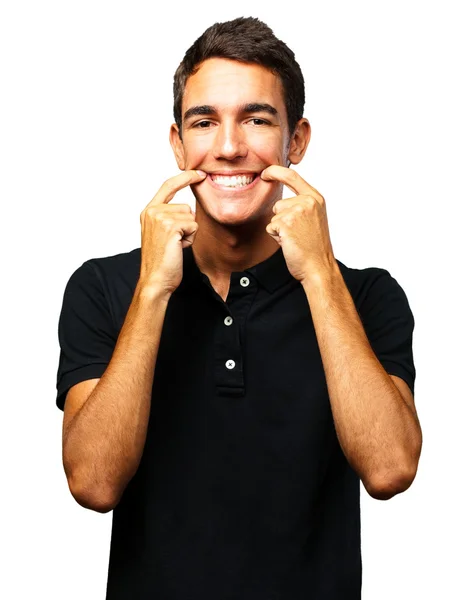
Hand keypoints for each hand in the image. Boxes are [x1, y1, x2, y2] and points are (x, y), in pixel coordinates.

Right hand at [138, 170, 206, 295]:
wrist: (155, 280)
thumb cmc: (161, 261)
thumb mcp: (162, 234)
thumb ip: (170, 217)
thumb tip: (188, 208)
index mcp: (148, 211)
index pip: (168, 186)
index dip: (184, 178)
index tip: (198, 172)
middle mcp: (152, 211)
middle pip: (186, 207)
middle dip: (187, 225)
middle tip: (174, 243)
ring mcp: (160, 217)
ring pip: (190, 217)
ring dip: (189, 233)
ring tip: (175, 246)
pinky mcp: (170, 226)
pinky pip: (193, 225)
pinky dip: (190, 238)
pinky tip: (178, 248)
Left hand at [261, 165, 336, 283]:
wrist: (318, 266)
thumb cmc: (315, 247)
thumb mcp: (314, 218)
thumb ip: (301, 205)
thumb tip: (281, 200)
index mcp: (315, 199)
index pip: (292, 176)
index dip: (276, 172)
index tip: (265, 172)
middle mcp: (307, 202)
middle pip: (279, 204)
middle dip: (282, 220)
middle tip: (298, 234)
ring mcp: (296, 211)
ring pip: (274, 216)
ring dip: (279, 229)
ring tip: (295, 238)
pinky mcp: (286, 223)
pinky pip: (270, 227)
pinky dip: (276, 237)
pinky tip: (289, 243)